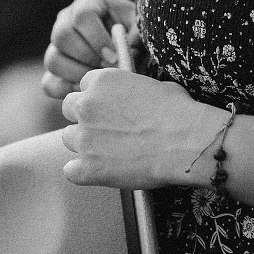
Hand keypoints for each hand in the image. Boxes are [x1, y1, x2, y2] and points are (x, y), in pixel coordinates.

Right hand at [42, 0, 138, 99]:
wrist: (132, 51)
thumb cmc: (137, 34)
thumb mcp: (141, 28)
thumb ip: (136, 35)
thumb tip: (127, 50)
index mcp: (89, 3)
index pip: (82, 15)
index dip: (97, 38)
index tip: (114, 56)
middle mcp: (66, 20)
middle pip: (62, 36)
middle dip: (87, 57)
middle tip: (108, 68)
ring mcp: (56, 46)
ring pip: (53, 60)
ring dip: (79, 74)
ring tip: (101, 79)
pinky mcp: (53, 70)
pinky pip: (49, 83)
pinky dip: (68, 90)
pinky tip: (89, 89)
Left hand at [60, 68, 226, 188]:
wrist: (186, 142)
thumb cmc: (177, 111)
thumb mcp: (153, 85)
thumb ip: (129, 89)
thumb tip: (131, 96)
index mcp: (102, 81)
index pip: (84, 86)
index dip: (98, 97)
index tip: (109, 106)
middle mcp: (86, 105)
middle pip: (70, 108)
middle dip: (85, 117)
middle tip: (107, 128)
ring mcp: (84, 138)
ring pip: (68, 138)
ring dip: (84, 143)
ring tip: (109, 151)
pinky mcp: (87, 168)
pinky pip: (70, 171)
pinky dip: (83, 172)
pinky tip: (102, 171)